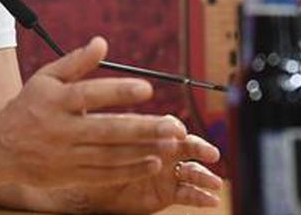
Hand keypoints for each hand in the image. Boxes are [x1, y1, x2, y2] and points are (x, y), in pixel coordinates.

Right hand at [0, 37, 186, 187]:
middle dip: (143, 128)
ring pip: (110, 155)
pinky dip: (130, 170)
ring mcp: (66, 156)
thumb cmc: (28, 106)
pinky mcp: (70, 176)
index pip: (90, 94)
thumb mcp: (46, 78)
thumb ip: (76, 62)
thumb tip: (102, 42)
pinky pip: (105, 175)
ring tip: (170, 143)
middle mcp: (61, 130)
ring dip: (143, 150)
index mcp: (55, 101)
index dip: (118, 91)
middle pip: (107, 130)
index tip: (147, 88)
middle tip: (173, 125)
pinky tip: (153, 162)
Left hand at [75, 123, 222, 213]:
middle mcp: (163, 151)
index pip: (167, 127)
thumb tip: (85, 100)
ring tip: (215, 182)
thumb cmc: (96, 161)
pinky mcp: (168, 192)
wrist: (94, 191)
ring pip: (192, 171)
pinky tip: (211, 200)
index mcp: (150, 135)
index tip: (177, 132)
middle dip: (200, 148)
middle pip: (187, 146)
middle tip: (211, 153)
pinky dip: (201, 197)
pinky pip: (188, 194)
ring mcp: (167, 172)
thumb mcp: (97, 141)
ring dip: (205, 175)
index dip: (174, 129)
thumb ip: (100, 122)